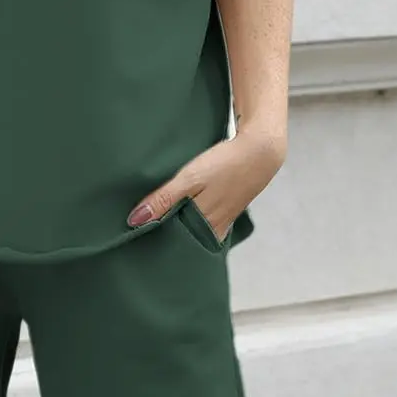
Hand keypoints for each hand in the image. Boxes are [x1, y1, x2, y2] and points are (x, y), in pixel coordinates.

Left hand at [126, 127, 285, 241]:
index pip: (174, 245)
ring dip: (179, 229)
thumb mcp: (189, 179)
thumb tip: (134, 221)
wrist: (261, 150)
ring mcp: (223, 220)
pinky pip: (205, 222)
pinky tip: (183, 212)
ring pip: (194, 232)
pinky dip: (192, 220)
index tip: (137, 242)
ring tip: (158, 225)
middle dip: (166, 240)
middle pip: (184, 241)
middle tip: (143, 237)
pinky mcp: (227, 209)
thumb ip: (163, 200)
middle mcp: (214, 229)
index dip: (156, 244)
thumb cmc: (224, 164)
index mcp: (203, 225)